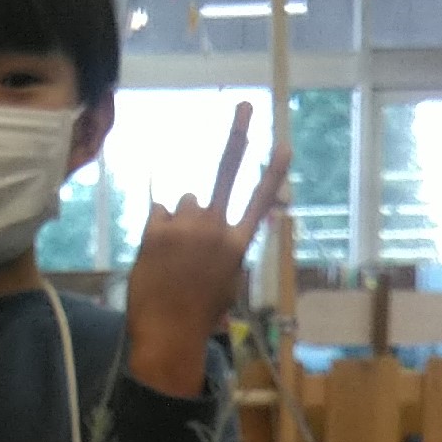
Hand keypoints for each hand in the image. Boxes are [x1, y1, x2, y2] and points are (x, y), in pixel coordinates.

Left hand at [126, 105, 288, 398]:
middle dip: (238, 136)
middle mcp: (215, 229)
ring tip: (175, 255)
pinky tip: (159, 255)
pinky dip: (158, 229)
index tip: (284, 143)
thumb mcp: (226, 285)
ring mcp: (185, 226)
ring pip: (184, 202)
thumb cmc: (197, 315)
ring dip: (181, 220)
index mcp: (236, 246)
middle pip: (226, 174)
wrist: (167, 335)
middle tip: (245, 106)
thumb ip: (227, 250)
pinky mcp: (157, 229)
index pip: (260, 202)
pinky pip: (159, 213)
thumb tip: (226, 228)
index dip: (272, 172)